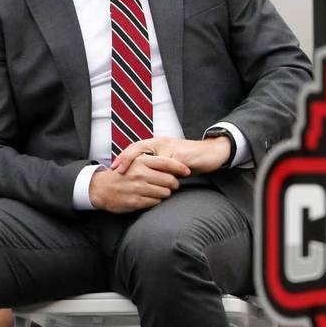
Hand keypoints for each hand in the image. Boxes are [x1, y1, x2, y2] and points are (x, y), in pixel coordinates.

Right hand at [89, 154, 190, 212]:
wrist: (100, 188)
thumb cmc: (122, 174)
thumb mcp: (135, 161)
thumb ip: (153, 162)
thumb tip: (175, 165)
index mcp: (141, 161)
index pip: (167, 163)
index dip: (180, 168)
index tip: (187, 171)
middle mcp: (140, 174)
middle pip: (170, 180)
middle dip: (174, 183)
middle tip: (171, 185)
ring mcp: (138, 188)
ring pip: (165, 193)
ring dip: (165, 193)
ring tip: (159, 191)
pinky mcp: (135, 201)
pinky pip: (156, 202)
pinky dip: (156, 201)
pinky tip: (151, 198)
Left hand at [110, 136, 231, 175]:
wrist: (211, 153)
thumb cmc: (190, 158)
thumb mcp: (170, 160)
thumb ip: (157, 165)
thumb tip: (140, 177)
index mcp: (157, 143)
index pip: (136, 147)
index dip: (124, 157)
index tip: (114, 168)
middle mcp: (162, 144)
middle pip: (138, 149)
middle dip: (126, 160)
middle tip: (117, 171)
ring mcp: (171, 150)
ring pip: (152, 160)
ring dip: (140, 169)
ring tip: (130, 178)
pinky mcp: (181, 158)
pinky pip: (167, 168)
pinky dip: (159, 176)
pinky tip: (153, 183)